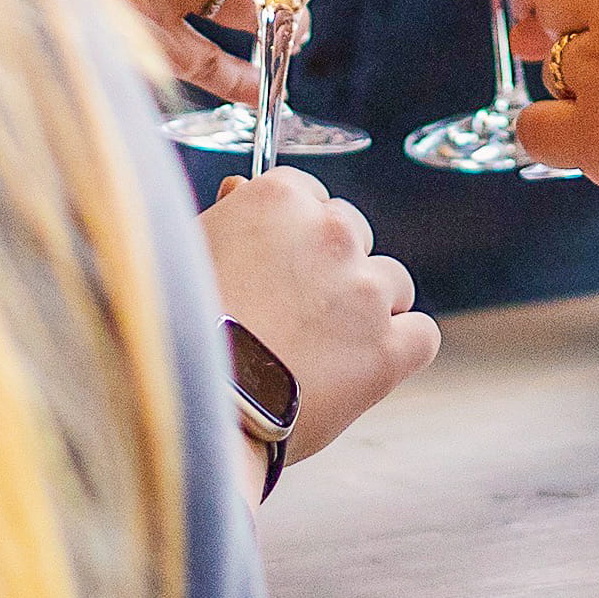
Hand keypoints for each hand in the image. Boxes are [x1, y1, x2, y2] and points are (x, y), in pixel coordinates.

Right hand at [199, 171, 437, 466]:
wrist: (192, 408)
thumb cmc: (176, 334)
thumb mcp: (186, 254)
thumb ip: (227, 216)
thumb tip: (239, 189)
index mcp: (279, 200)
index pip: (310, 195)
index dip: (296, 234)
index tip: (282, 263)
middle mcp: (331, 234)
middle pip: (354, 234)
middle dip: (333, 268)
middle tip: (296, 313)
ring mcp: (364, 292)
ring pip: (393, 283)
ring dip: (369, 308)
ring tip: (324, 349)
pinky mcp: (387, 350)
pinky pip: (422, 334)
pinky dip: (401, 349)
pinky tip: (363, 368)